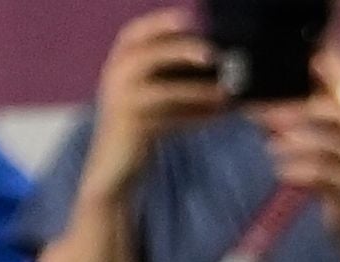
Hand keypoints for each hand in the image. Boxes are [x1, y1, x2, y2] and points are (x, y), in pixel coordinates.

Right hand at [88, 9, 230, 187]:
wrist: (114, 166)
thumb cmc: (140, 126)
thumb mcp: (151, 91)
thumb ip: (173, 72)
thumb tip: (218, 60)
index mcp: (118, 62)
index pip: (134, 33)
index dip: (160, 22)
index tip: (188, 17)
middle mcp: (115, 78)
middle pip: (149, 55)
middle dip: (182, 50)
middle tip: (212, 55)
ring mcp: (122, 104)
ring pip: (164, 91)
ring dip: (198, 91)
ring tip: (225, 93)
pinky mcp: (133, 128)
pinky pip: (170, 119)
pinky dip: (197, 117)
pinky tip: (218, 115)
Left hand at [256, 84, 339, 249]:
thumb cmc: (338, 181)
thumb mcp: (324, 150)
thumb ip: (302, 129)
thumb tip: (269, 111)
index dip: (331, 75)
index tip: (312, 60)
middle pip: (337, 116)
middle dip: (301, 111)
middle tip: (267, 115)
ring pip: (331, 148)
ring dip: (298, 144)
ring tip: (270, 146)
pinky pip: (328, 180)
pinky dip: (303, 174)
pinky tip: (282, 172)